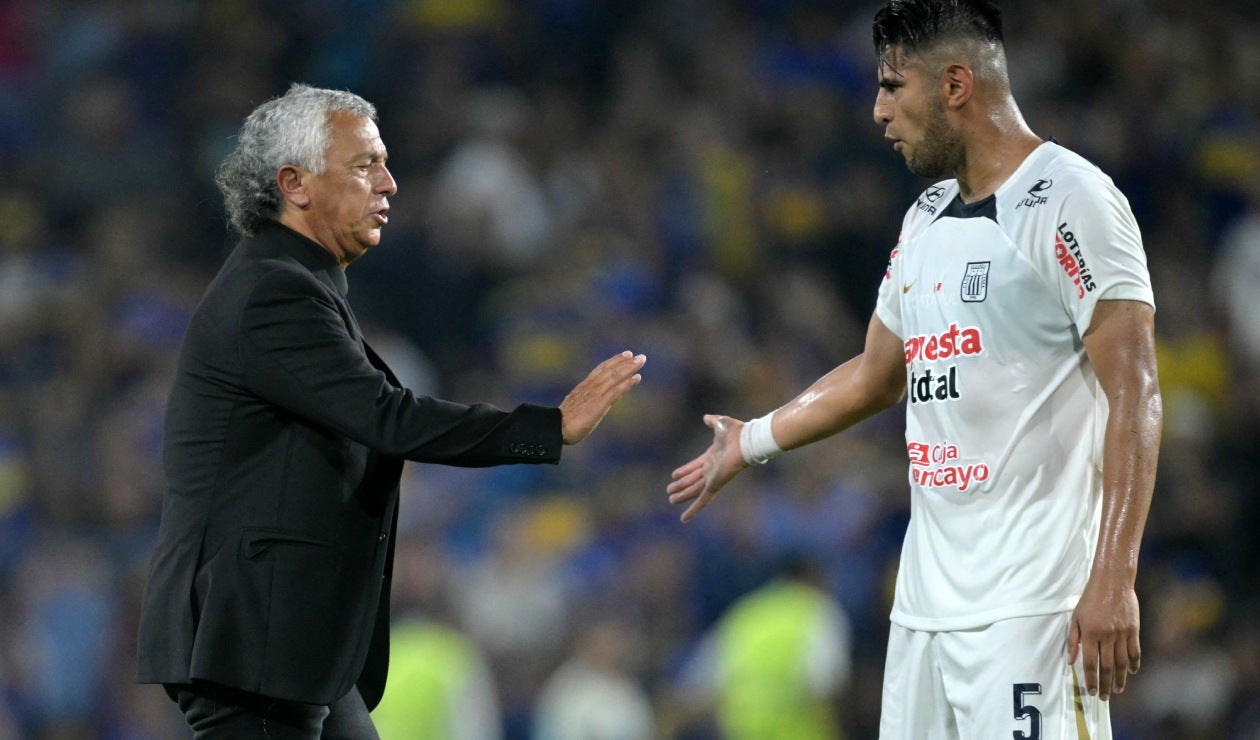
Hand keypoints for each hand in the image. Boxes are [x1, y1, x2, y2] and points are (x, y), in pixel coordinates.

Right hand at [559, 351, 645, 444]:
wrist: (555, 428)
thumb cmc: (562, 423)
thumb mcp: (575, 408)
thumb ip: (584, 402)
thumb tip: (592, 404)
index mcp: (584, 387)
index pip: (601, 370)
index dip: (614, 361)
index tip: (625, 355)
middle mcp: (590, 387)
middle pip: (610, 370)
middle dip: (625, 362)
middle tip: (639, 356)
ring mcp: (595, 394)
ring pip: (614, 376)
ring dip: (629, 368)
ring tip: (641, 360)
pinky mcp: (599, 404)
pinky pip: (615, 391)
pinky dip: (627, 383)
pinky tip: (637, 378)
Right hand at [666, 414, 748, 522]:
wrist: (747, 441)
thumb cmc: (737, 432)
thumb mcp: (720, 423)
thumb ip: (713, 421)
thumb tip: (706, 417)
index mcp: (712, 456)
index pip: (695, 466)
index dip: (685, 470)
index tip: (674, 475)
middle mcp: (712, 469)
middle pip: (693, 480)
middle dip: (681, 485)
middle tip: (669, 491)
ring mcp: (713, 478)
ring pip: (694, 490)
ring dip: (683, 495)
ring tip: (671, 499)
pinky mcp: (715, 485)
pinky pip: (703, 500)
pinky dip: (694, 510)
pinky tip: (684, 519)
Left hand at [1067, 574, 1140, 700]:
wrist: (1112, 582)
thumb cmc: (1090, 599)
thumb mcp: (1076, 617)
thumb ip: (1073, 640)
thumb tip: (1070, 662)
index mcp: (1090, 633)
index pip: (1089, 663)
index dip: (1090, 679)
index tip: (1091, 691)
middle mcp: (1106, 636)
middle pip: (1107, 667)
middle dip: (1105, 685)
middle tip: (1104, 697)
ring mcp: (1122, 633)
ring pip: (1122, 662)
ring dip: (1120, 679)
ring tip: (1117, 690)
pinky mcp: (1134, 630)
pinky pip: (1135, 651)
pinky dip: (1133, 664)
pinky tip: (1131, 672)